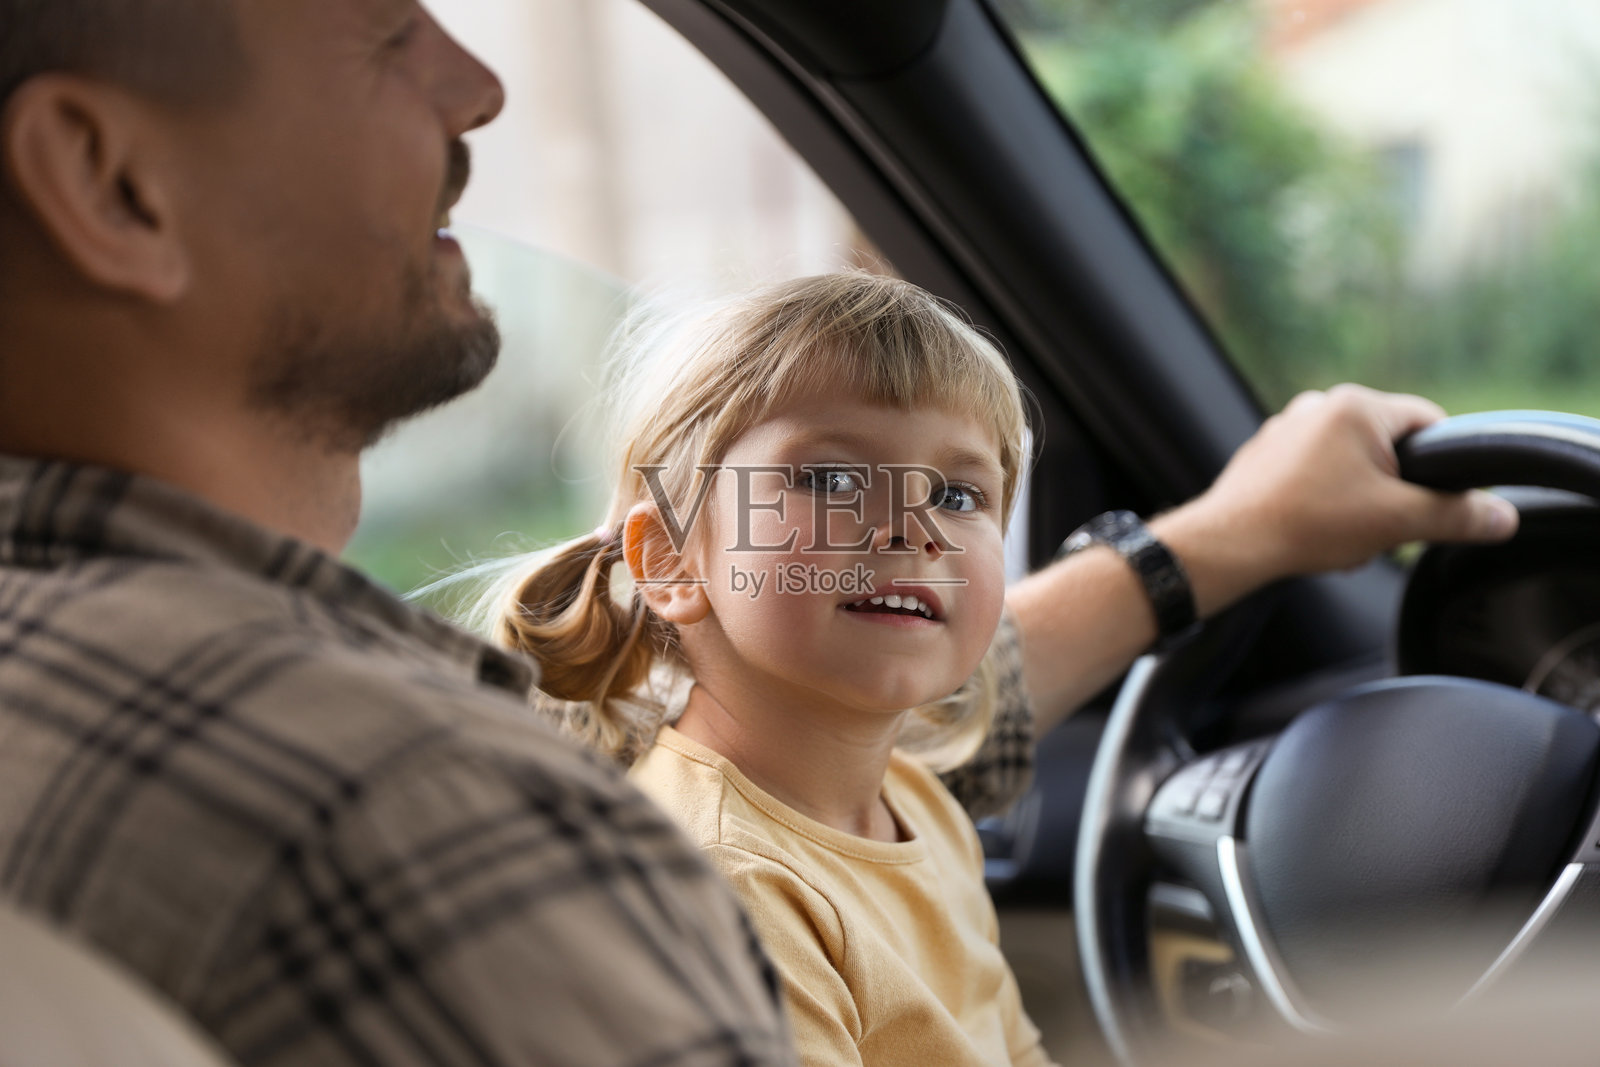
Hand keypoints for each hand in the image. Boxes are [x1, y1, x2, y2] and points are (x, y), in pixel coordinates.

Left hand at [1152, 384, 1518, 612]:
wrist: (1230, 546)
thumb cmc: (1306, 525)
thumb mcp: (1398, 522)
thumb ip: (1457, 516)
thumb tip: (1501, 516)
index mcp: (1356, 406)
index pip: (1429, 422)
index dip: (1444, 464)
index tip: (1437, 500)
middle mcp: (1319, 405)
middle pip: (1389, 448)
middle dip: (1394, 491)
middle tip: (1380, 526)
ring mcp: (1287, 428)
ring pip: (1352, 465)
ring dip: (1360, 502)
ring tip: (1341, 534)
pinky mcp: (1266, 454)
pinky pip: (1316, 474)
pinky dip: (1325, 502)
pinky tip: (1314, 532)